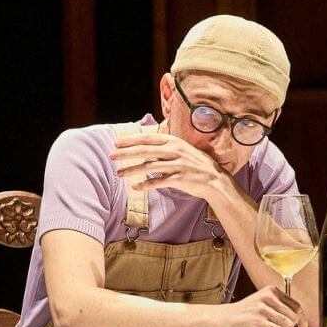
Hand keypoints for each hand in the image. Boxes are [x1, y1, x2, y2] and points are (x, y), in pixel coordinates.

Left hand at [109, 133, 224, 199]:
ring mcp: (178, 165)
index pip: (148, 138)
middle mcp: (175, 151)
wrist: (215, 180)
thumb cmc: (195, 164)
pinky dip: (145, 185)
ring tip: (119, 173)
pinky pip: (158, 182)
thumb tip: (143, 146)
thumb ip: (164, 147)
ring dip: (132, 170)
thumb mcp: (181, 149)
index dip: (131, 140)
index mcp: (174, 141)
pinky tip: (135, 187)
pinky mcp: (180, 179)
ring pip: (149, 167)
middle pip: (145, 150)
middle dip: (126, 153)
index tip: (116, 143)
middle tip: (111, 156)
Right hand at [219, 285, 307, 326]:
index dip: (303, 321)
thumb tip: (300, 322)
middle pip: (295, 317)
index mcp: (271, 290)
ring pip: (288, 325)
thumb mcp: (262, 303)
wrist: (220, 318)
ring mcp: (262, 308)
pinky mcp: (257, 320)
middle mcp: (267, 296)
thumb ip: (279, 308)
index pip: (297, 306)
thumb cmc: (243, 314)